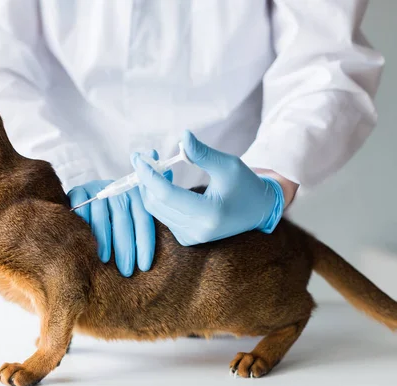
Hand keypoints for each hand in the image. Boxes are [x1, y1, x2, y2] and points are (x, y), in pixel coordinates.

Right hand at [68, 152, 171, 276]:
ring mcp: (97, 189)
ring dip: (103, 240)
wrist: (90, 198)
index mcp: (136, 194)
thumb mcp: (136, 214)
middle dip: (125, 248)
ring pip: (102, 218)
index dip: (144, 244)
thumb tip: (169, 217)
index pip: (143, 220)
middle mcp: (118, 189)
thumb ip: (150, 221)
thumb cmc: (117, 215)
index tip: (145, 266)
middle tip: (126, 271)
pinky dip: (83, 228)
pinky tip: (85, 245)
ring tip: (105, 261)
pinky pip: (81, 211)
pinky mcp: (78, 192)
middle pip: (123, 221)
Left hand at [130, 130, 283, 245]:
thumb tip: (182, 135)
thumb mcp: (228, 164)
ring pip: (156, 210)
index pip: (166, 195)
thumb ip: (202, 153)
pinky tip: (166, 181)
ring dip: (150, 186)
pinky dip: (158, 197)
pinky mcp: (187, 238)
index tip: (138, 157)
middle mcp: (197, 231)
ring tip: (159, 165)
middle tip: (147, 156)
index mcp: (209, 214)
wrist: (258, 210)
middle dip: (146, 178)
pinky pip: (163, 215)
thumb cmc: (245, 184)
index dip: (148, 175)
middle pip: (156, 203)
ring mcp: (191, 238)